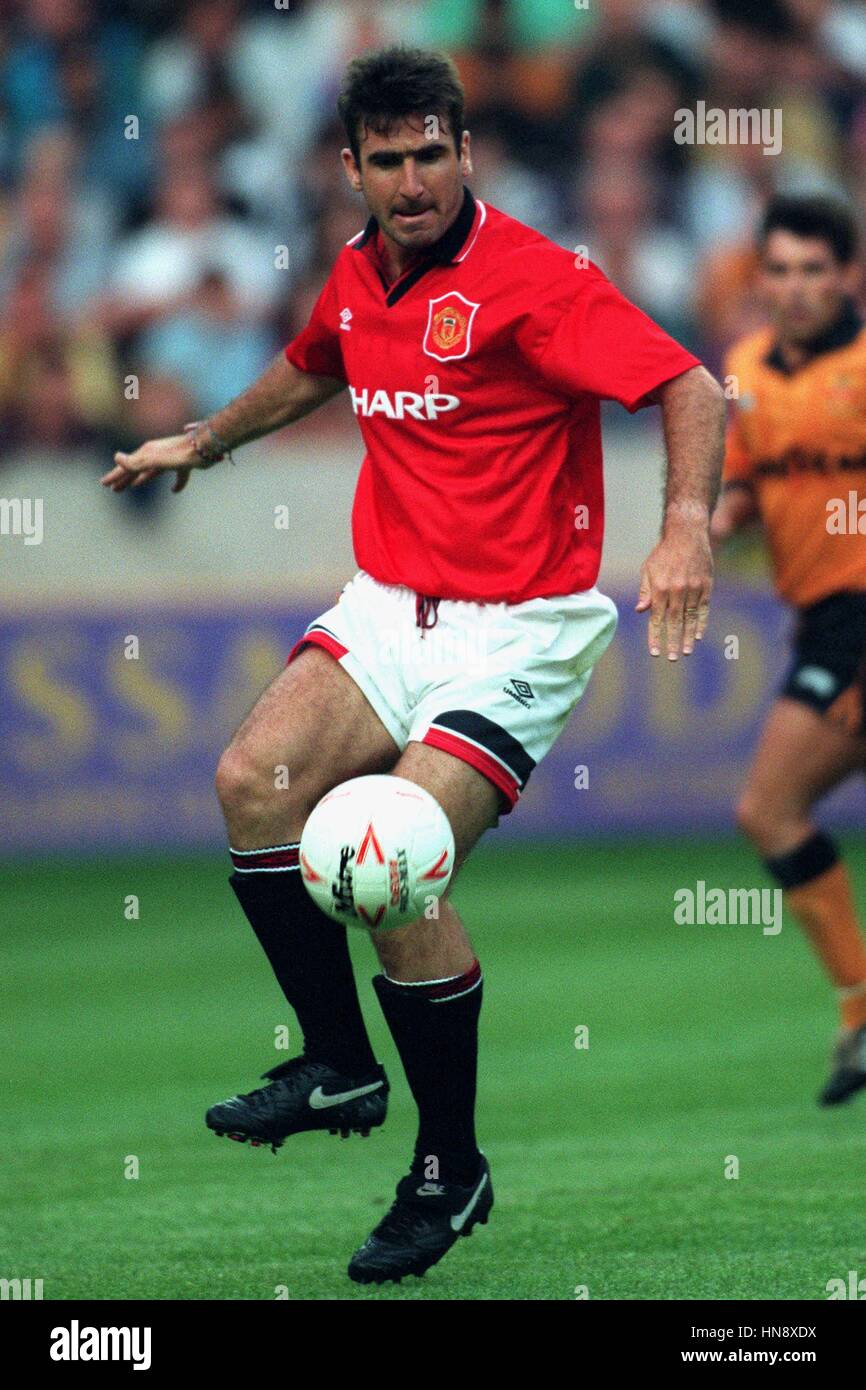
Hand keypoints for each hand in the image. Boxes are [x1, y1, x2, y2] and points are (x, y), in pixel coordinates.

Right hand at [100, 431, 205, 494]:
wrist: (207, 446)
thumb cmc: (181, 454)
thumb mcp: (156, 459)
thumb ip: (136, 461)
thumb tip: (116, 457)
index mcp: (147, 453)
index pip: (127, 466)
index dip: (115, 475)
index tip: (103, 483)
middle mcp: (156, 454)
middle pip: (136, 469)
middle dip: (124, 478)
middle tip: (112, 489)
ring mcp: (170, 459)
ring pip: (152, 472)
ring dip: (141, 479)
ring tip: (132, 486)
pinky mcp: (184, 464)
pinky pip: (177, 476)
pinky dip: (176, 484)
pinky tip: (174, 491)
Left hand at [636, 521, 712, 659]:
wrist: (686, 533)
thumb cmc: (663, 553)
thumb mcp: (648, 569)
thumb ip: (646, 591)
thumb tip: (641, 611)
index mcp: (660, 588)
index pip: (656, 618)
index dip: (655, 637)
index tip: (655, 652)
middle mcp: (677, 590)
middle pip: (674, 622)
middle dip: (673, 641)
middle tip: (673, 658)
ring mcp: (693, 588)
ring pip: (690, 618)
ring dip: (689, 636)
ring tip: (687, 651)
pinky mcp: (706, 585)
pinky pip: (703, 608)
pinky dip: (701, 622)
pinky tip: (699, 635)